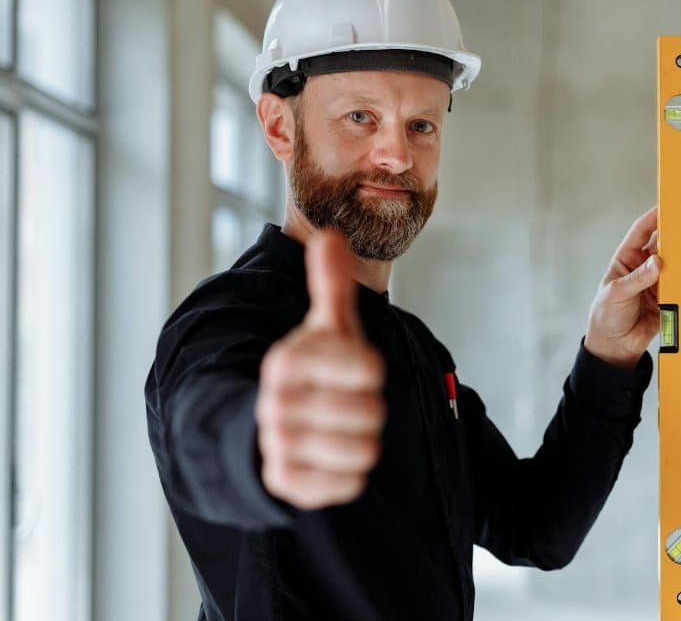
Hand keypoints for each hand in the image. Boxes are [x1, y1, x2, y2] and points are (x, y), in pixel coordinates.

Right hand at [255, 230, 386, 509]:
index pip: (368, 369)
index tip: (354, 369)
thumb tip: (329, 234)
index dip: (370, 370)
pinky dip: (351, 473)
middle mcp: (275, 404)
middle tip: (346, 402)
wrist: (273, 425)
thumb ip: (331, 284)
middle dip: (368, 408)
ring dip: (363, 441)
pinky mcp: (287, 483)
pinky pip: (349, 483)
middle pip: (370, 412)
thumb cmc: (315, 370)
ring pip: (363, 450)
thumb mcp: (326, 327)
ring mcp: (278, 446)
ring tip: (341, 429)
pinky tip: (332, 458)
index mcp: (286, 362)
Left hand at [584, 206, 660, 369]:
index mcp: (626, 259)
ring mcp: (657, 282)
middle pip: (662, 246)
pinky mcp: (668, 299)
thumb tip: (657, 262)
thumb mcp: (616, 294)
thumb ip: (637, 279)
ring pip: (674, 265)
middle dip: (674, 236)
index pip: (641, 232)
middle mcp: (644, 267)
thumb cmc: (606, 316)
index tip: (665, 206)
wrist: (614, 346)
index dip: (652, 218)